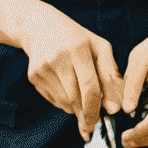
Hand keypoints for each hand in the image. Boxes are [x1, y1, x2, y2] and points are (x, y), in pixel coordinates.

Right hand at [17, 1, 123, 139]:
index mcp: (78, 48)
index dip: (95, 108)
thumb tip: (114, 107)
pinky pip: (53, 99)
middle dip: (86, 113)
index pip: (89, 86)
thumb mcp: (98, 47)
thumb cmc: (76, 38)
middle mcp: (58, 58)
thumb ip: (110, 74)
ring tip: (80, 98)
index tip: (99, 121)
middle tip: (93, 120)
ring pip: (64, 102)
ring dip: (76, 108)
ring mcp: (43, 68)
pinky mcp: (33, 76)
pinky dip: (64, 102)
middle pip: (75, 98)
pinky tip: (66, 88)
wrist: (40, 26)